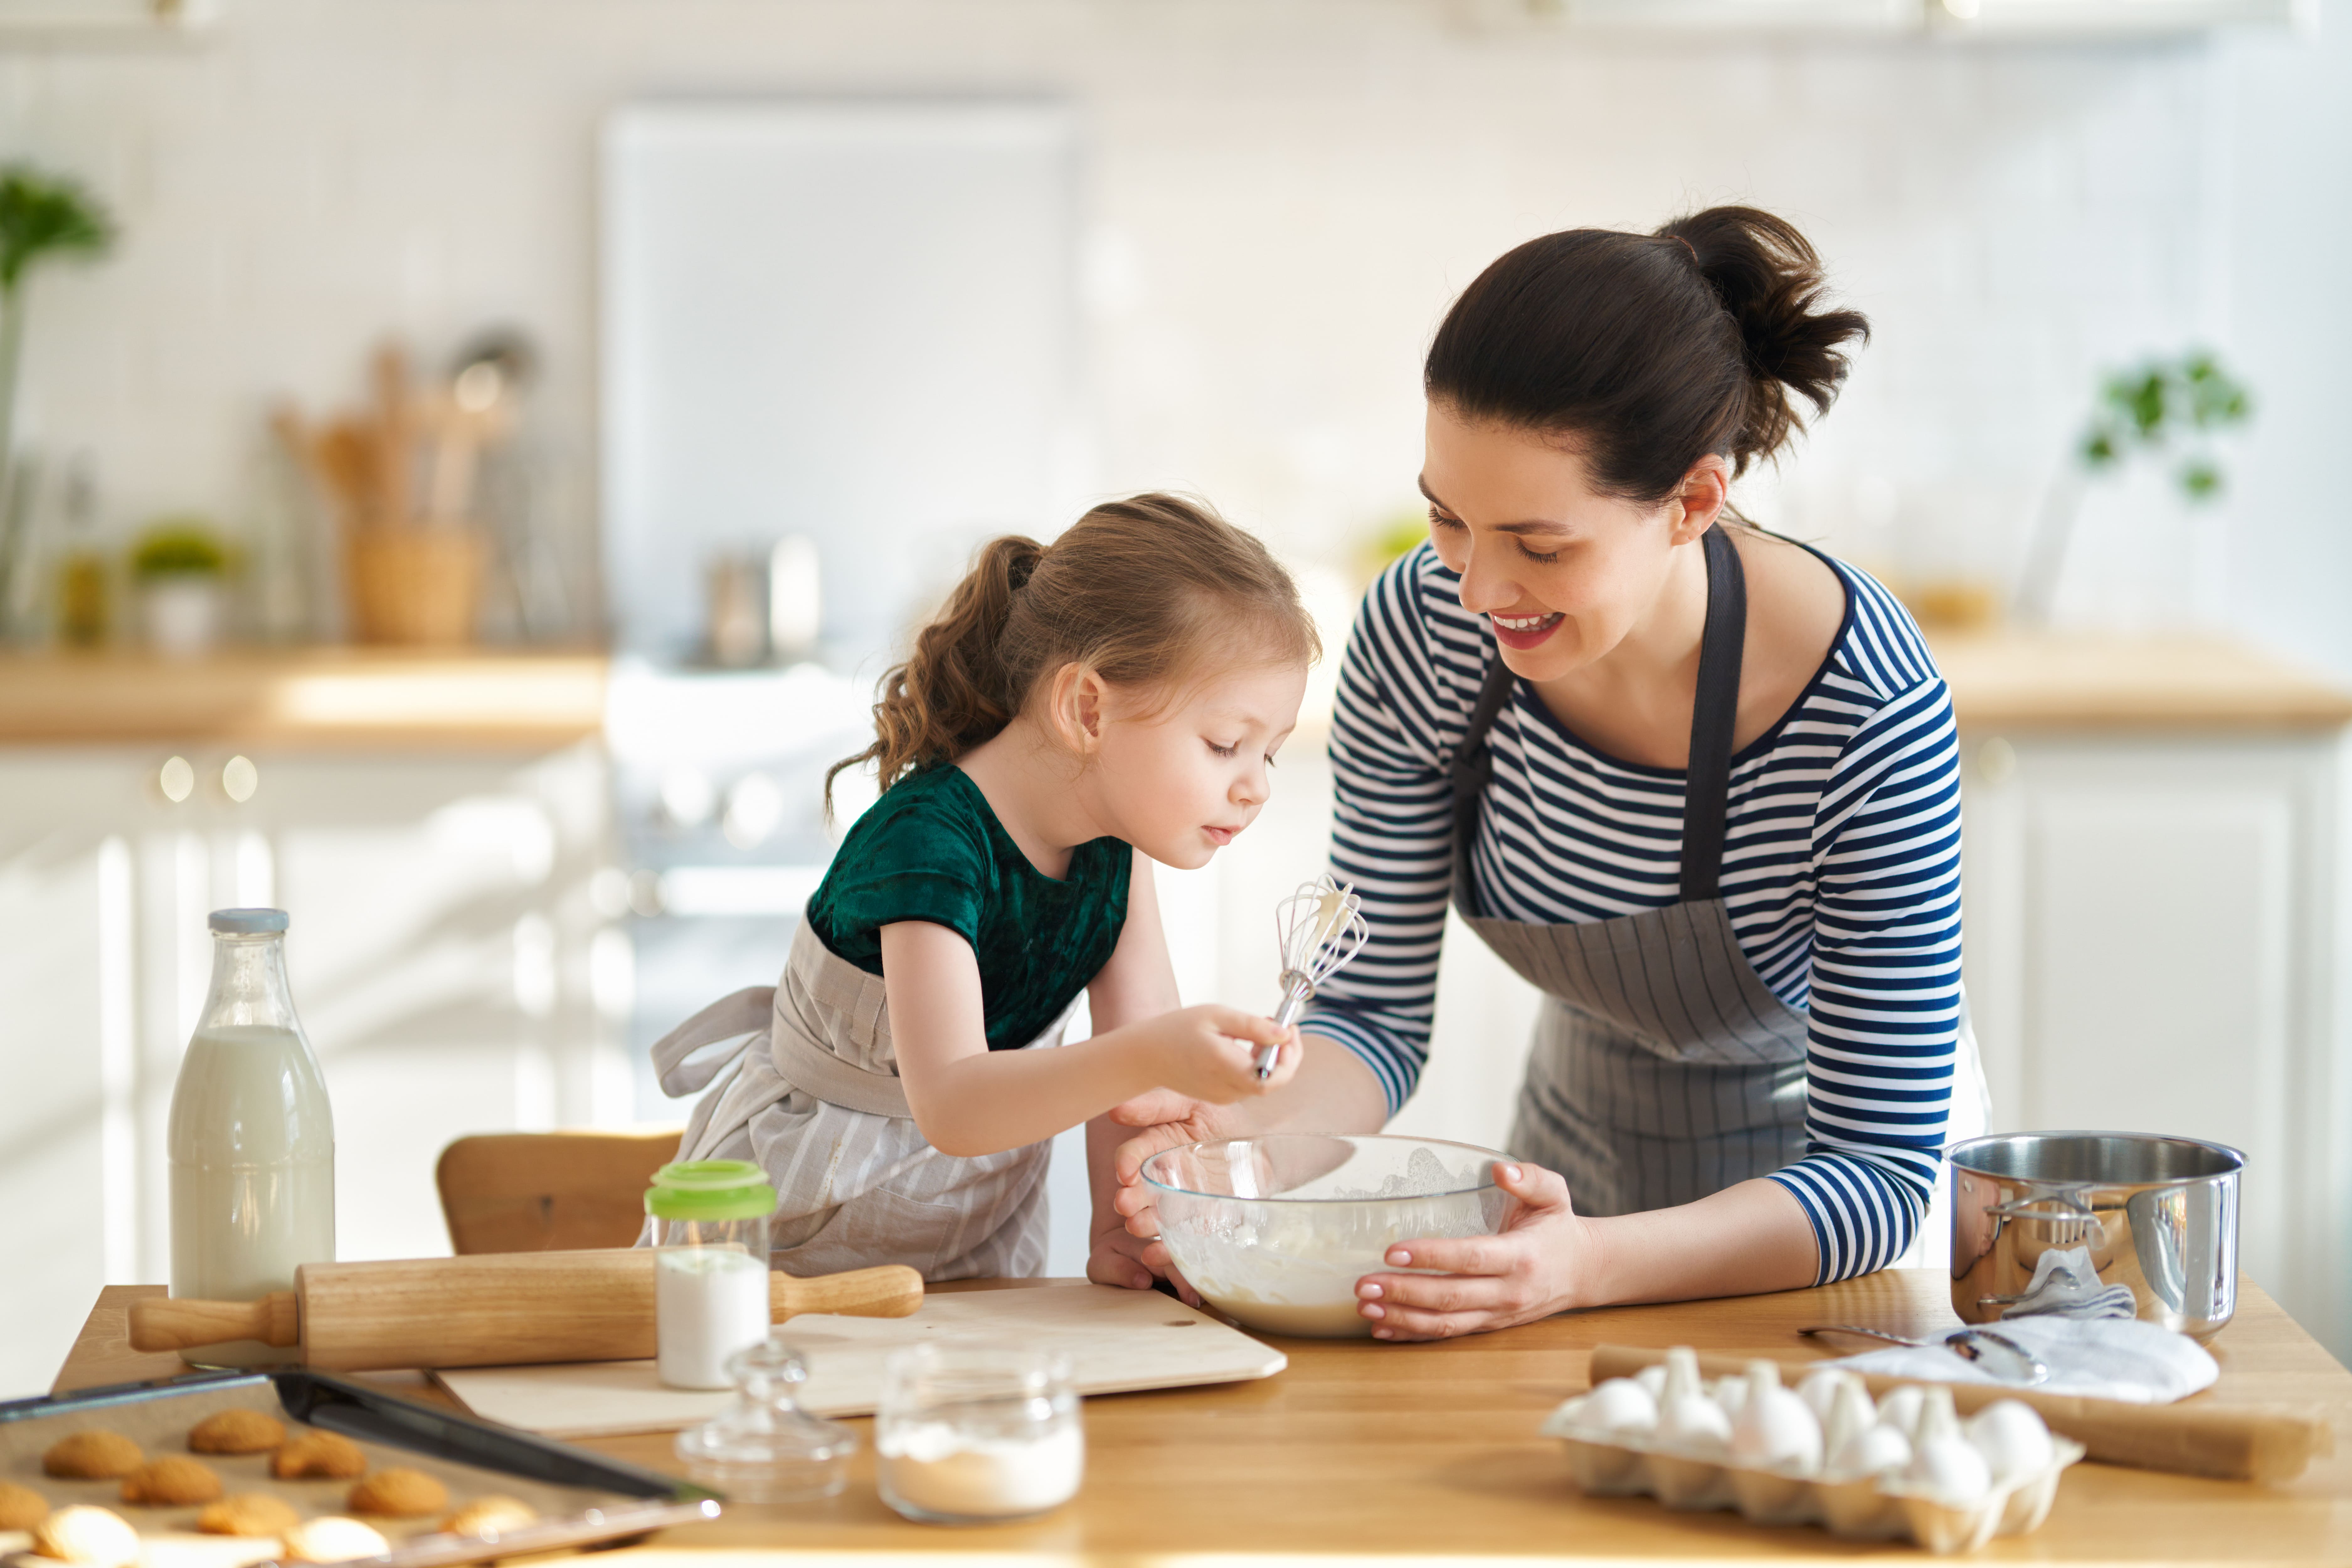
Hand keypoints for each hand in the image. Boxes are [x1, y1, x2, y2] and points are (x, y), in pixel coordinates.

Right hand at [1097, 1089, 1249, 1302]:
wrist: (1265, 1144)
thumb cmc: (1225, 1118)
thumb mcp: (1194, 1101)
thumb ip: (1157, 1104)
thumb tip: (1117, 1109)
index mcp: (1157, 1145)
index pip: (1135, 1154)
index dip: (1127, 1161)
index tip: (1124, 1171)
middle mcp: (1164, 1177)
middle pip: (1140, 1191)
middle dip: (1130, 1198)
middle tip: (1124, 1204)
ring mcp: (1181, 1202)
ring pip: (1156, 1216)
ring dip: (1145, 1223)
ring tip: (1138, 1227)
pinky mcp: (1203, 1222)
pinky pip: (1184, 1236)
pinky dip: (1168, 1249)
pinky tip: (1156, 1253)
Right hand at [1135, 1006, 1299, 1104]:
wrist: (1147, 1056)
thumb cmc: (1177, 1030)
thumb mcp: (1216, 1016)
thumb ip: (1253, 1027)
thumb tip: (1284, 1034)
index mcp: (1225, 1067)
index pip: (1273, 1077)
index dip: (1290, 1056)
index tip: (1290, 1029)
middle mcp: (1227, 1089)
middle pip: (1274, 1082)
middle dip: (1286, 1055)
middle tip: (1285, 1026)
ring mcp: (1224, 1097)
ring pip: (1263, 1082)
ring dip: (1271, 1058)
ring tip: (1263, 1029)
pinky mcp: (1221, 1097)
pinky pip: (1249, 1083)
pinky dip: (1257, 1065)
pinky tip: (1248, 1045)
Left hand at [1351, 1162, 1591, 1339]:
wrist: (1584, 1271)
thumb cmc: (1559, 1227)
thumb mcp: (1554, 1194)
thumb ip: (1529, 1178)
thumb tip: (1500, 1168)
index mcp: (1520, 1256)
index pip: (1470, 1257)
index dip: (1430, 1257)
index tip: (1391, 1252)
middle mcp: (1508, 1291)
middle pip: (1450, 1297)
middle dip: (1403, 1293)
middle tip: (1363, 1285)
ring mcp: (1498, 1314)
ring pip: (1445, 1323)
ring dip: (1402, 1318)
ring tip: (1365, 1308)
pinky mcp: (1490, 1326)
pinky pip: (1449, 1334)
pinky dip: (1414, 1335)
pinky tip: (1383, 1329)